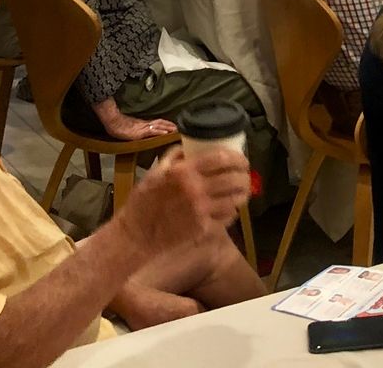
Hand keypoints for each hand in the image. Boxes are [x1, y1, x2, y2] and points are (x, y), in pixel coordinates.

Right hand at [94, 103, 179, 142]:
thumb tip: (137, 133)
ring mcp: (143, 127)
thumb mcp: (129, 128)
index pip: (156, 122)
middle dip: (168, 125)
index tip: (171, 125)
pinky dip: (160, 132)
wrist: (113, 123)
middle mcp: (144, 124)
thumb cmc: (118, 126)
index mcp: (142, 123)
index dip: (164, 123)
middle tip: (177, 127)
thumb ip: (134, 129)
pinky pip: (152, 131)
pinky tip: (166, 133)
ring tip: (175, 130)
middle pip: (159, 122)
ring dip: (167, 128)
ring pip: (158, 126)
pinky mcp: (140, 132)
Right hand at [119, 146, 249, 243]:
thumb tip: (191, 147)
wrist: (136, 235)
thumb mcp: (156, 172)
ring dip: (242, 195)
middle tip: (246, 175)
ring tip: (243, 192)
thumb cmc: (143, 202)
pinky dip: (232, 212)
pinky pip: (226, 218)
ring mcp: (200, 211)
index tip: (242, 159)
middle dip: (244, 176)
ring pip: (234, 200)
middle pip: (233, 179)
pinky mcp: (202, 229)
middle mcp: (195, 190)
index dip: (237, 158)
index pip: (221, 159)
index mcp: (184, 171)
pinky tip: (230, 209)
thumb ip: (174, 156)